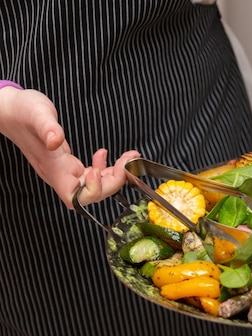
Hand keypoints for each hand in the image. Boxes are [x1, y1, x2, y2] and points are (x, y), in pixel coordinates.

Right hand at [0, 87, 139, 207]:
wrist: (10, 110)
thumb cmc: (21, 112)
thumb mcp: (37, 114)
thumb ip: (47, 127)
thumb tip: (56, 140)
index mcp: (52, 168)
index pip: (74, 197)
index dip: (92, 190)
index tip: (99, 168)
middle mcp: (59, 175)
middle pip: (91, 195)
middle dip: (114, 182)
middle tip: (127, 162)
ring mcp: (64, 171)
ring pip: (95, 187)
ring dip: (115, 176)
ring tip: (127, 158)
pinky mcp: (68, 165)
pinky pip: (92, 176)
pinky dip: (106, 169)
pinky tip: (107, 155)